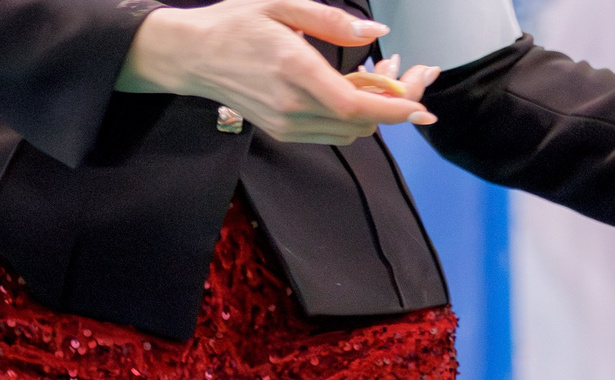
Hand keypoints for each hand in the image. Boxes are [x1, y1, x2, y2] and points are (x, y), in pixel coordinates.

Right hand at [116, 0, 440, 146]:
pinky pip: (332, 132)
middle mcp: (292, 107)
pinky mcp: (284, 132)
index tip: (422, 106)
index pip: (354, 107)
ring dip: (373, 111)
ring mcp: (287, 125)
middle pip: (360, 123)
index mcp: (294, 71)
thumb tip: (375, 32)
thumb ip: (332, 21)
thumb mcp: (282, 4)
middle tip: (404, 72)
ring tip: (378, 76)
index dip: (394, 111)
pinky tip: (352, 88)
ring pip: (350, 132)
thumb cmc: (235, 23)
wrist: (192, 55)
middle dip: (391, 105)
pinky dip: (351, 117)